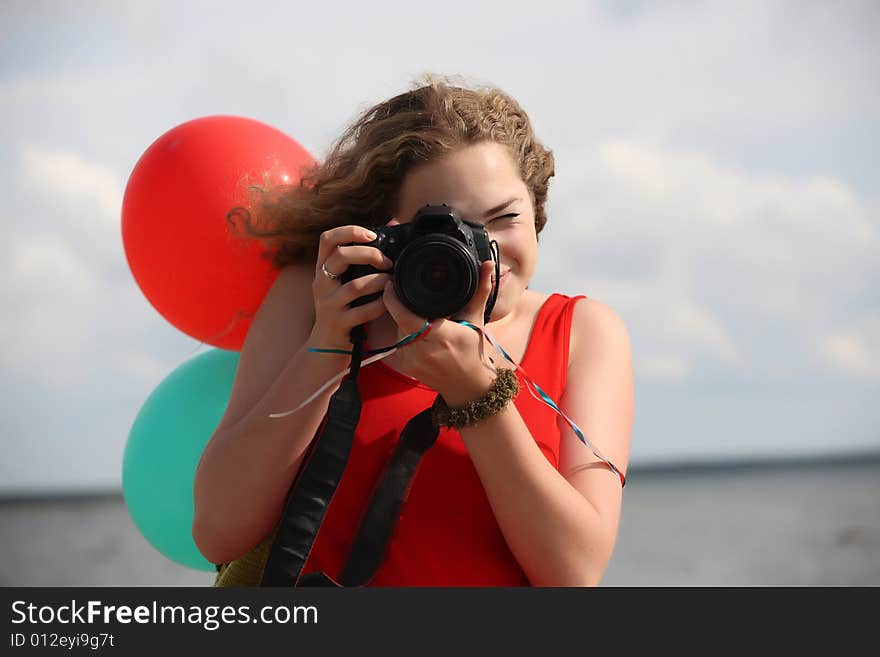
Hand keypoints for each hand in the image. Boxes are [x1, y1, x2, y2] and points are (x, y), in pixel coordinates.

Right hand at [308, 225, 392, 351]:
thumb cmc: (343, 305)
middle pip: (341, 256)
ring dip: (379, 281)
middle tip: (387, 262)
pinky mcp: (338, 323)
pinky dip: (379, 305)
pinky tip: (388, 302)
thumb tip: (394, 223)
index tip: (372, 235)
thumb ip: (364, 255)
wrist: (326, 344)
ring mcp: (328, 304)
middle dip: (370, 254)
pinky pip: (363, 311)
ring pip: (356, 286)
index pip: (327, 239)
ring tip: (391, 282)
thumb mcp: (345, 279)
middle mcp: (321, 283)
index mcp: (322, 268)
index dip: (349, 231)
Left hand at [382, 259, 498, 404]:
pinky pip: (399, 342)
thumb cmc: (474, 352)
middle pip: (399, 319)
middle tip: (408, 295)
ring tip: (418, 314)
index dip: (393, 300)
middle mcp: (425, 350)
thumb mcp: (476, 319)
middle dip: (401, 306)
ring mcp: (413, 360)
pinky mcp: (407, 366)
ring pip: (397, 330)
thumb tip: (487, 265)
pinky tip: (417, 330)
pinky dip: (405, 333)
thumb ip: (480, 290)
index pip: (406, 316)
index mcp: (442, 336)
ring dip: (403, 320)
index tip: (392, 284)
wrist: (468, 386)